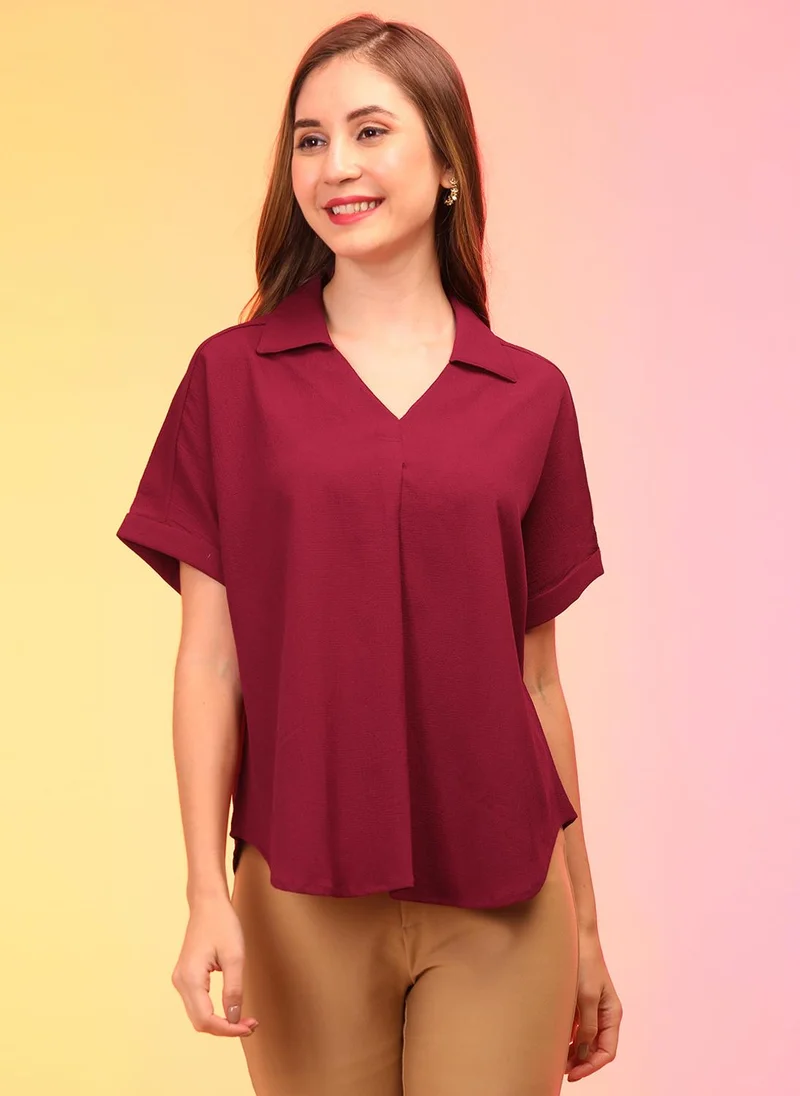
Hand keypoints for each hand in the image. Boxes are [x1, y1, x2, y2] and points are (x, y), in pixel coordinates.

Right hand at [171, 894, 258, 1037]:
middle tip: (251, 1024)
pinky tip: (230, 1010)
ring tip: (245, 1020)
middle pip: (200, 1022)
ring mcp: (180, 979)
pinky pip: (198, 1004)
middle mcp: (180, 982)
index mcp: (190, 978)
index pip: (206, 1019)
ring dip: (220, 1022)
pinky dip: (214, 1012)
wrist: (208, 903)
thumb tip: (234, 1019)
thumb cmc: (222, 923)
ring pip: (198, 1015)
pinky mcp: (186, 976)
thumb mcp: (235, 956)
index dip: (228, 1029)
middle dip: (225, 1028)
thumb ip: (234, 990)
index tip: (250, 1027)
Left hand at [564, 929, 622, 1081]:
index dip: (591, 1066)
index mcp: (612, 1014)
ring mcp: (592, 1008)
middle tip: (561, 1070)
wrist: (576, 936)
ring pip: (585, 1040)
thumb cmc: (584, 963)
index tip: (573, 1074)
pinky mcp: (580, 1002)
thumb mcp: (586, 996)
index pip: (607, 1051)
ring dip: (574, 1052)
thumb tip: (584, 1052)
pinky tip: (555, 1042)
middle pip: (596, 1049)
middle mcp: (604, 1014)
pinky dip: (568, 1038)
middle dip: (581, 1062)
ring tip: (556, 1060)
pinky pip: (577, 1028)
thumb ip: (588, 1026)